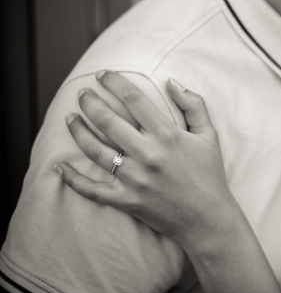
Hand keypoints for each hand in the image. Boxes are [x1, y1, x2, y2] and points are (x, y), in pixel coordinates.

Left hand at [56, 70, 237, 249]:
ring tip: (69, 118)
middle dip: (91, 102)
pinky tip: (59, 167)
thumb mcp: (209, 135)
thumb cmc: (209, 174)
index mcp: (168, 135)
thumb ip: (194, 104)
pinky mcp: (126, 200)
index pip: (134, 100)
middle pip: (108, 121)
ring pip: (95, 150)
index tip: (103, 74)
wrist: (208, 218)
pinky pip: (92, 190)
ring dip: (78, 131)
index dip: (115, 83)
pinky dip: (73, 179)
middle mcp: (148, 154)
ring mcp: (135, 179)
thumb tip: (171, 81)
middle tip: (82, 93)